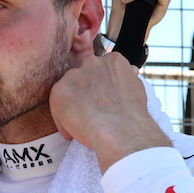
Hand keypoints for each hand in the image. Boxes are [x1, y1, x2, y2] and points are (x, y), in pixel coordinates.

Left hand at [50, 53, 169, 171]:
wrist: (120, 130)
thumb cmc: (131, 114)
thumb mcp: (136, 88)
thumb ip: (127, 77)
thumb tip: (130, 70)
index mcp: (113, 60)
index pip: (101, 69)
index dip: (99, 87)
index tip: (102, 100)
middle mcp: (92, 62)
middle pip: (83, 76)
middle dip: (84, 92)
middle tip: (91, 112)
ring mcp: (75, 75)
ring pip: (68, 90)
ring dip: (72, 105)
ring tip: (83, 123)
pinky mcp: (59, 90)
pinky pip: (57, 105)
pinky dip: (63, 120)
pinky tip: (74, 132)